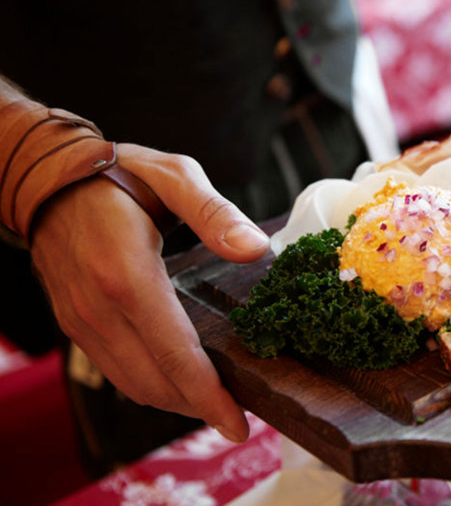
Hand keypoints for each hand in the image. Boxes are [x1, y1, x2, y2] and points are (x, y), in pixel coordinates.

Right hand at [30, 142, 269, 442]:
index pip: (174, 354)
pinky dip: (151, 387)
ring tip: (216, 406)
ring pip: (133, 384)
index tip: (238, 424)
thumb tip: (256, 249)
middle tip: (240, 416)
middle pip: (156, 382)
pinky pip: (115, 371)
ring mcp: (82, 320)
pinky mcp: (75, 324)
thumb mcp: (174, 176)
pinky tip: (180, 384)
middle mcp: (100, 308)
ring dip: (176, 403)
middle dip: (199, 408)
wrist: (46, 178)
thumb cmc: (118, 174)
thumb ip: (216, 214)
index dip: (209, 396)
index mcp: (127, 275)